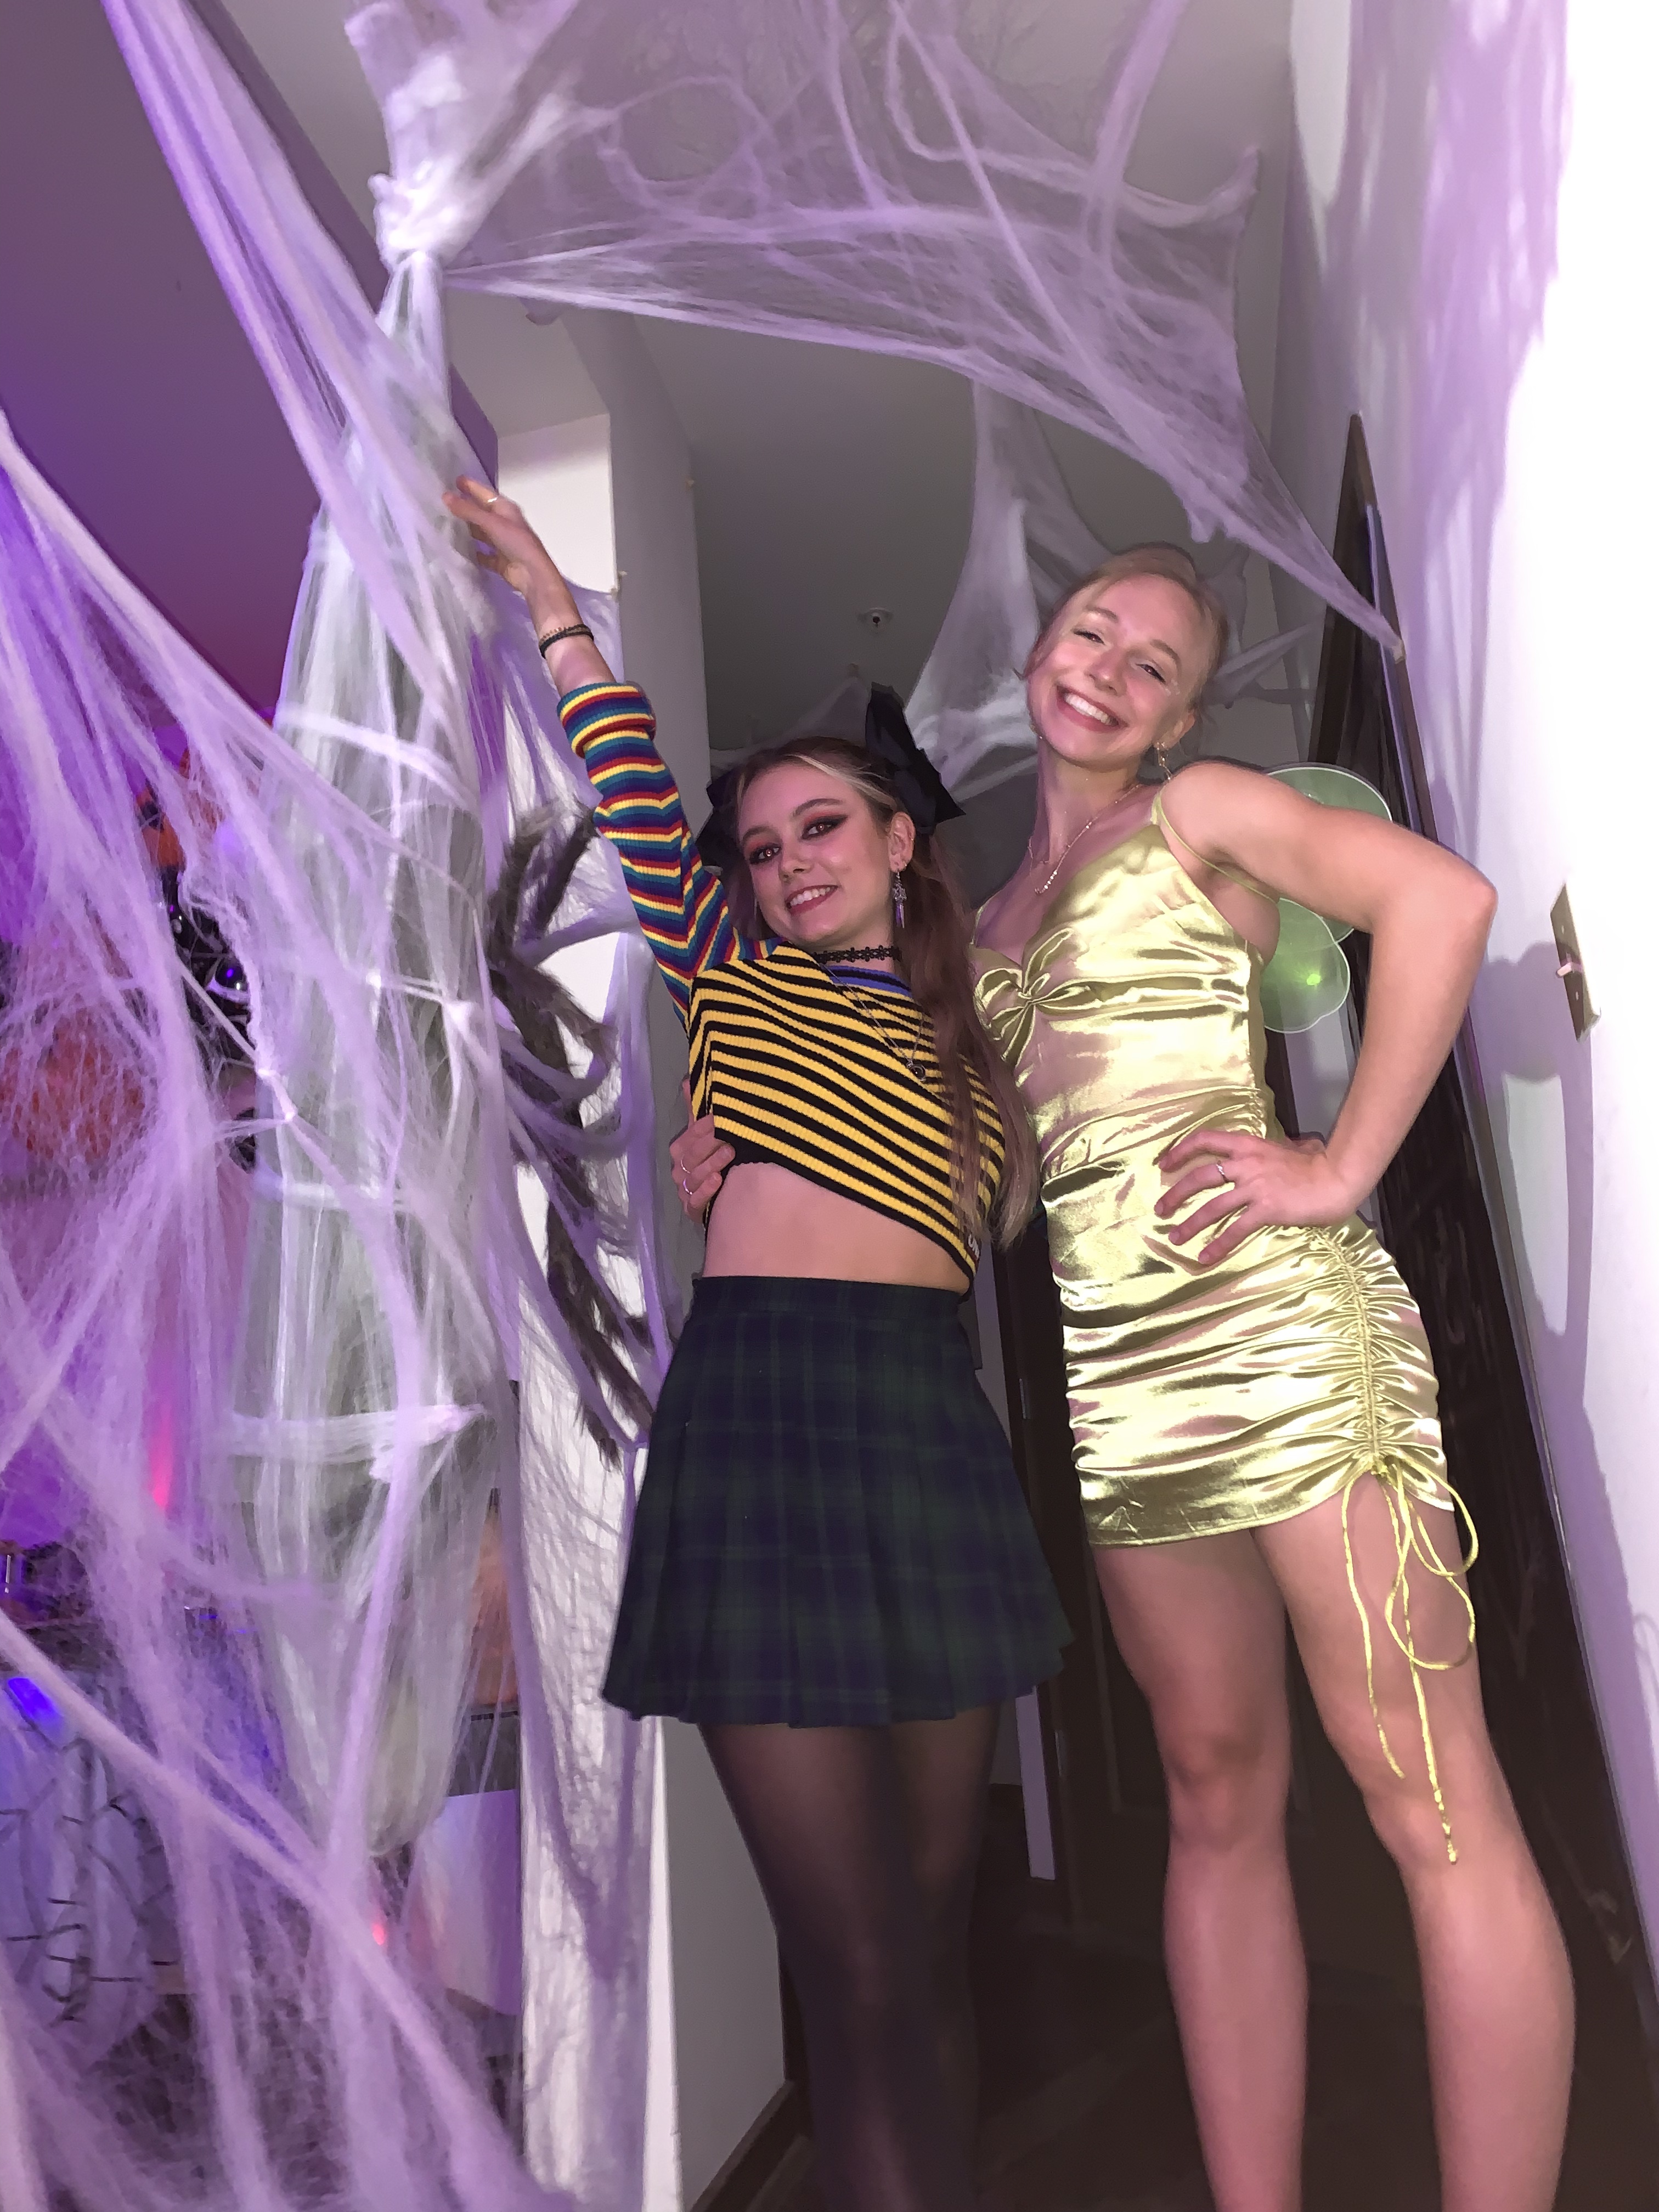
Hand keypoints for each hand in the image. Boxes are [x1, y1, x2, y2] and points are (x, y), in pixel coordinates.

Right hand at [444, 475, 576, 628]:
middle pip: (481, 512)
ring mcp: (502, 542)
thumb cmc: (515, 542)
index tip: (455, 479)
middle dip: (465, 508)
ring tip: (446, 524)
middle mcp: (504, 523)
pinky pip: (482, 553)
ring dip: (467, 529)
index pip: (485, 493)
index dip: (471, 486)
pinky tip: (458, 550)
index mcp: (506, 509)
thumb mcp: (491, 522)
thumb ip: (468, 510)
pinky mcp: (499, 560)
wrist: (532, 574)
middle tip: (443, 502)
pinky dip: (472, 551)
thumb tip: (445, 496)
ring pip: (481, 533)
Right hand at [669, 1079, 731, 1220]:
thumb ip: (698, 1111)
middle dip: (710, 1145)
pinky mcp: (693, 1210)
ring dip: (711, 1164)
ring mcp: (686, 1191)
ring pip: (693, 1178)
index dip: (703, 1127)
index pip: (688, 1137)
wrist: (729, 1196)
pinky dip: (706, 1191)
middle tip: (731, 1137)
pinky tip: (718, 1181)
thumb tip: (688, 1081)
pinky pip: (695, 1202)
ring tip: (730, 1154)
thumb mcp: (710, 1133)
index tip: (721, 1118)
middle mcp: (680, 1171)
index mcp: (681, 1151)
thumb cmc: (717, 1158)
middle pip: (690, 1157)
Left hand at [1156, 1129, 1361, 1263]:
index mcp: (1247, 1145)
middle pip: (1199, 1177)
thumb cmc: (1315, 1164)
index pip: (1205, 1139)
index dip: (1180, 1150)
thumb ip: (1273, 1149)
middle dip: (1176, 1194)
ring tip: (1175, 1238)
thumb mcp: (1288, 1148)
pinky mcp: (1265, 1209)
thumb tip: (1279, 1147)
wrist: (1335, 1178)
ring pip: (1212, 1207)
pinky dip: (1218, 1245)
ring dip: (1190, 1224)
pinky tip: (1205, 1258)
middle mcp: (1245, 1164)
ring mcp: (1254, 1187)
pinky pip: (1235, 1229)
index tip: (1164, 1163)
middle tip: (1161, 1209)